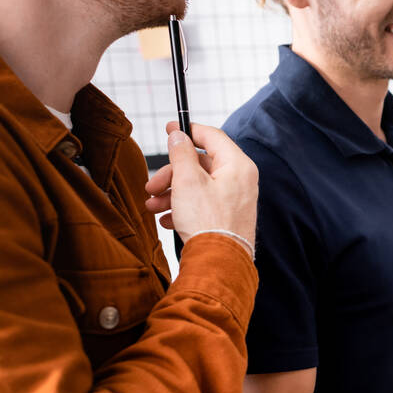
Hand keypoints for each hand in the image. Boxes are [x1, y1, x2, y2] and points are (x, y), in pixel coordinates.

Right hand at [145, 122, 258, 251]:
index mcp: (237, 165)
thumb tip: (179, 135)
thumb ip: (181, 154)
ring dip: (172, 194)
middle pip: (201, 165)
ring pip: (198, 186)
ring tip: (152, 207)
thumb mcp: (187, 181)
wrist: (220, 263)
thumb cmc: (208, 223)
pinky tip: (166, 220)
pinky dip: (183, 208)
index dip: (187, 131)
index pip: (212, 137)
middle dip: (171, 175)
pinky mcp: (229, 217)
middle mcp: (241, 180)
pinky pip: (203, 204)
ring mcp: (236, 200)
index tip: (169, 129)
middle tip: (151, 186)